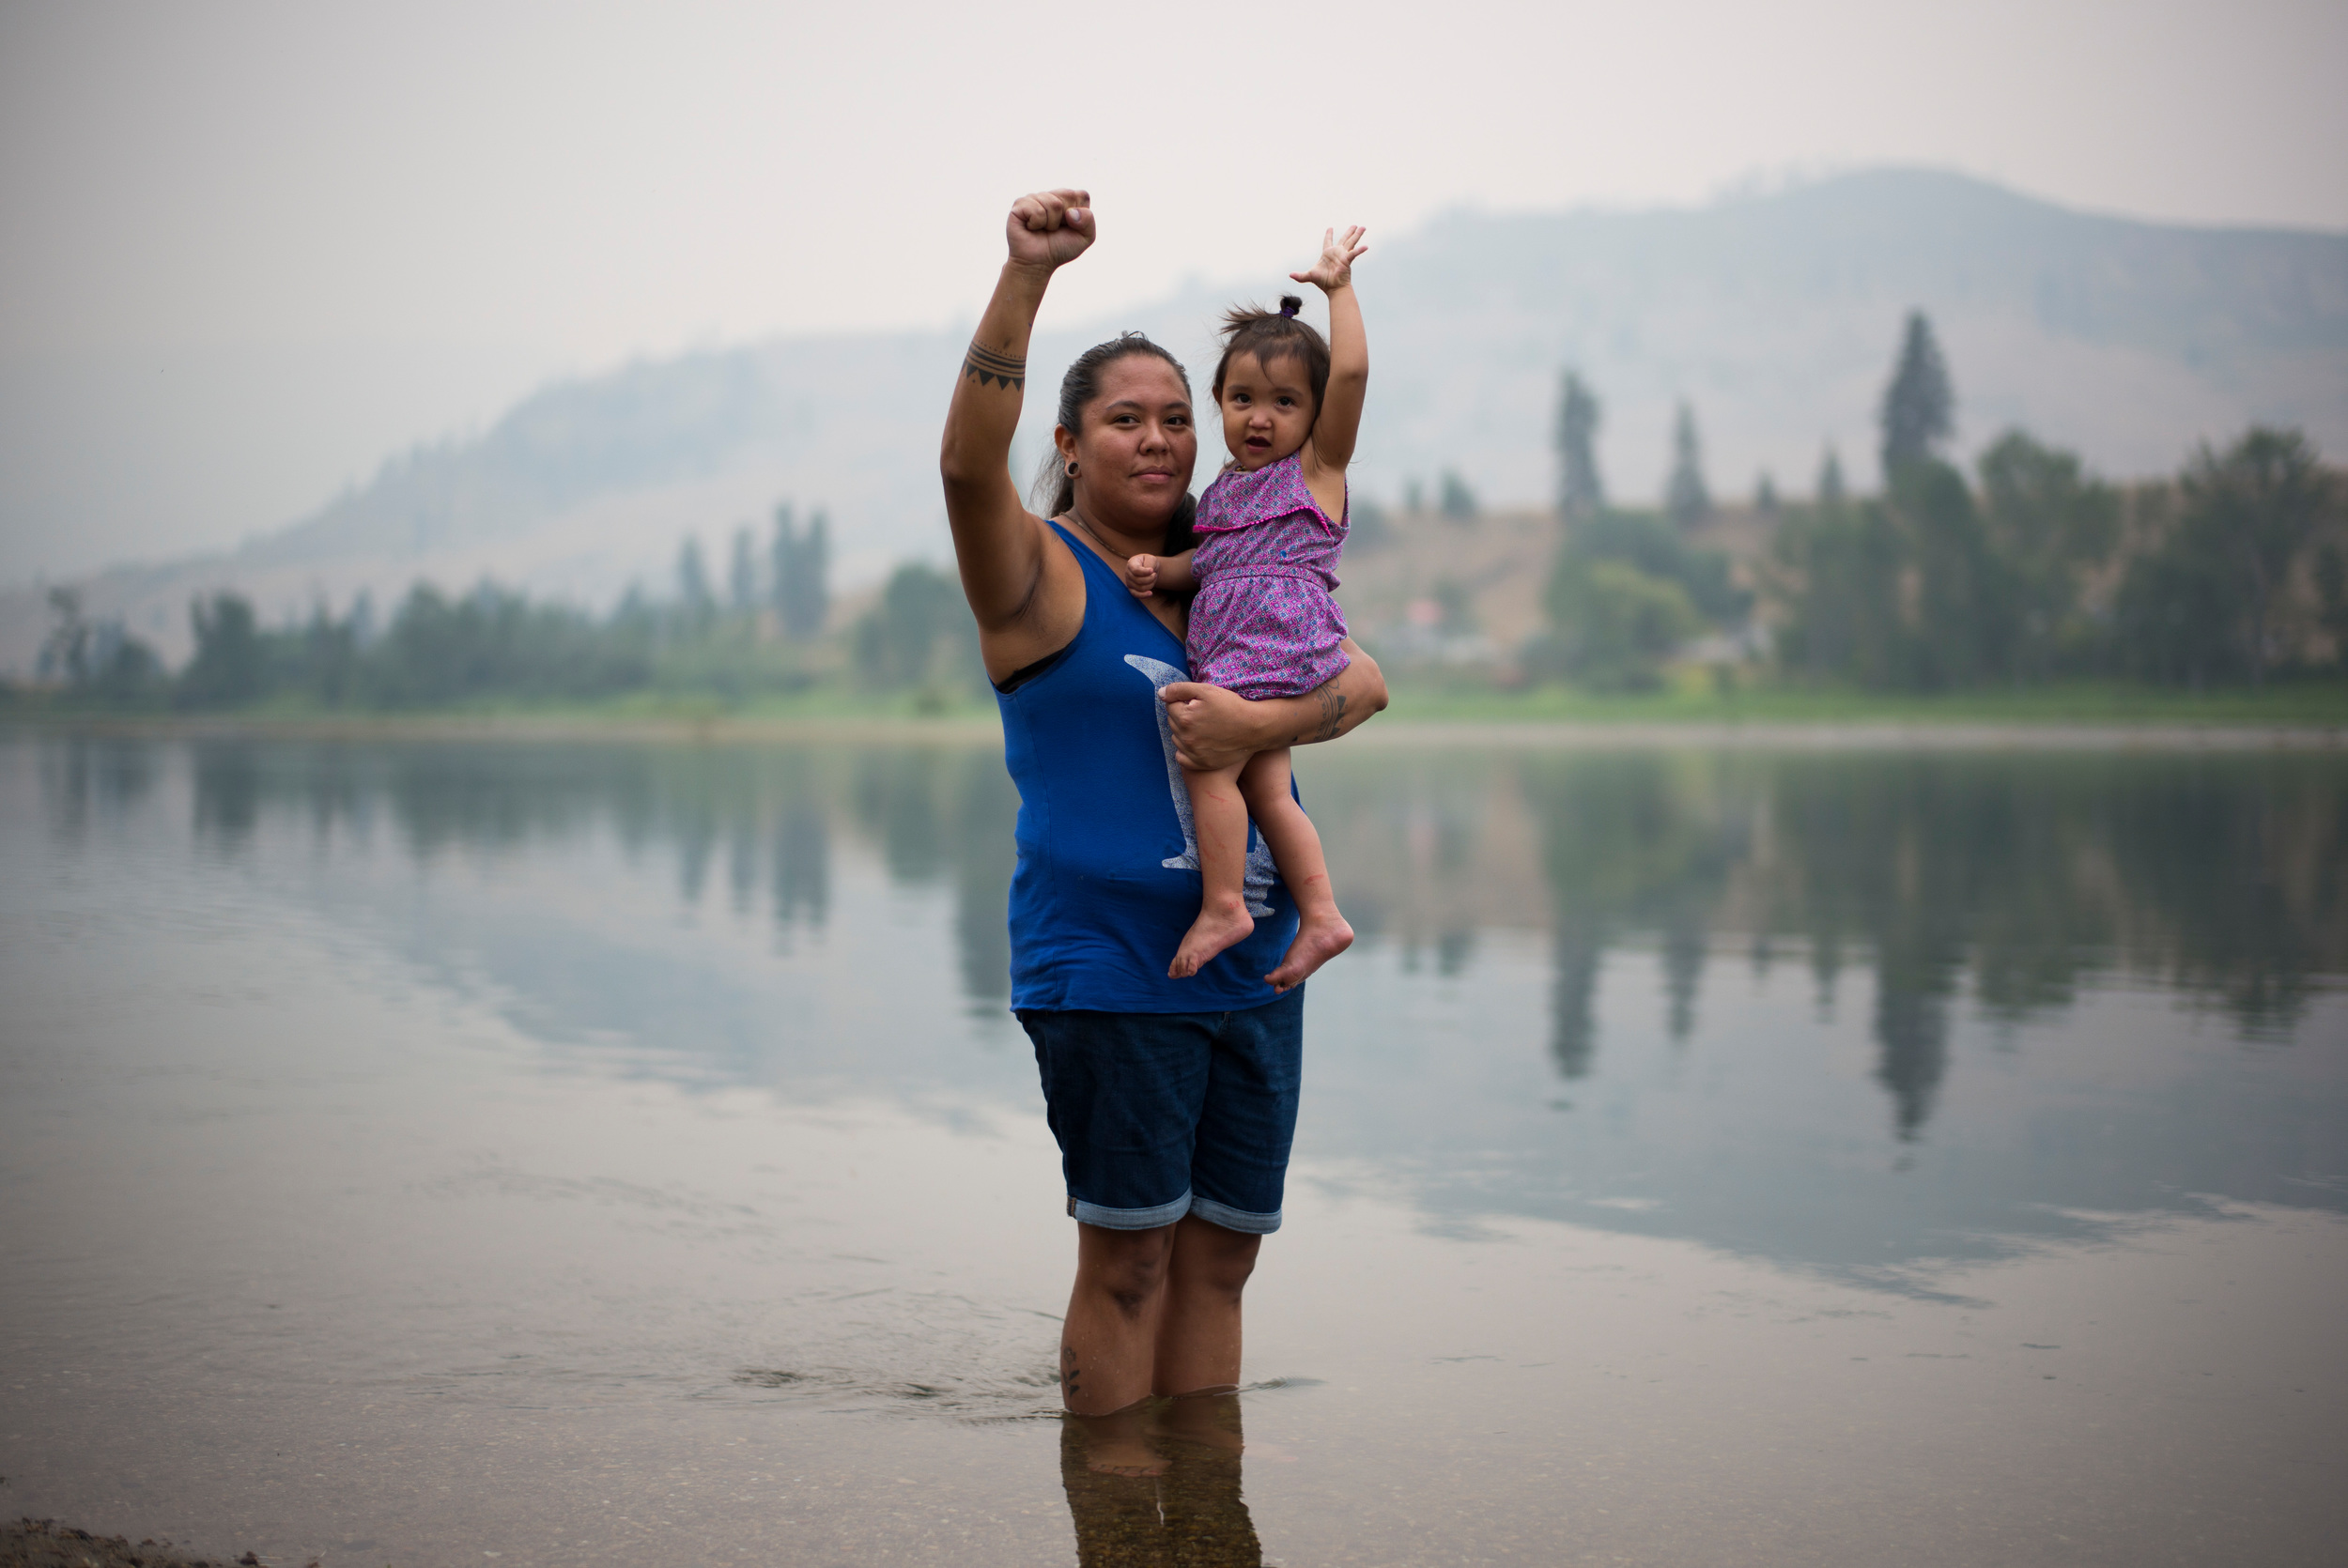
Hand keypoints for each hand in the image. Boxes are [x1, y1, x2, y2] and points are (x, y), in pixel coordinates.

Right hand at [1008, 189, 1095, 270]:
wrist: (1038, 263)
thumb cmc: (1060, 249)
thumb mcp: (1085, 237)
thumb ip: (1089, 220)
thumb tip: (1070, 212)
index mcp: (1067, 199)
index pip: (1081, 195)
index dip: (1079, 214)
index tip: (1070, 226)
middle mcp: (1051, 195)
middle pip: (1068, 194)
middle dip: (1065, 218)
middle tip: (1055, 229)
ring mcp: (1034, 198)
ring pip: (1053, 203)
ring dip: (1051, 223)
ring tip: (1043, 229)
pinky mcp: (1019, 205)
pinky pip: (1036, 209)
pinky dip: (1037, 223)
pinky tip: (1031, 228)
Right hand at [1125, 554, 1159, 597]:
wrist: (1149, 568)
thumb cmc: (1149, 562)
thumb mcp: (1151, 559)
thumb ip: (1150, 564)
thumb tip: (1149, 572)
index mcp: (1131, 563)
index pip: (1135, 570)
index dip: (1144, 572)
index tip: (1152, 570)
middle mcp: (1128, 573)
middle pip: (1138, 580)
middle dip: (1150, 579)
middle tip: (1155, 574)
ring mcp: (1129, 582)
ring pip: (1139, 588)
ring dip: (1150, 585)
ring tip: (1154, 579)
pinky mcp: (1131, 589)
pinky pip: (1136, 594)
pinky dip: (1143, 595)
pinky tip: (1150, 593)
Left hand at [1160, 681, 1274, 770]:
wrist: (1255, 728)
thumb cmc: (1232, 706)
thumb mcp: (1207, 690)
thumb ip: (1180, 689)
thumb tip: (1161, 694)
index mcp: (1185, 718)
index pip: (1170, 706)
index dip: (1183, 701)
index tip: (1197, 702)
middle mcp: (1186, 737)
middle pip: (1172, 722)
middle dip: (1182, 715)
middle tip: (1201, 713)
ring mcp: (1193, 753)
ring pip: (1176, 738)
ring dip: (1183, 731)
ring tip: (1202, 726)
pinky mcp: (1201, 764)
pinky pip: (1181, 757)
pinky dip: (1185, 750)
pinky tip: (1197, 742)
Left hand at [1290, 225, 1367, 291]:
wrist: (1333, 289)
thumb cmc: (1323, 283)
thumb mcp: (1310, 276)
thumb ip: (1300, 276)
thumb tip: (1290, 275)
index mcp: (1327, 254)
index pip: (1327, 241)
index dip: (1329, 235)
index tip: (1330, 228)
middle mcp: (1336, 253)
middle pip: (1344, 239)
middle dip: (1349, 232)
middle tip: (1355, 225)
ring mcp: (1343, 256)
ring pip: (1351, 242)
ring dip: (1357, 235)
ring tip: (1363, 227)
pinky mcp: (1348, 261)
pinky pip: (1354, 253)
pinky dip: (1359, 250)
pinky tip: (1366, 246)